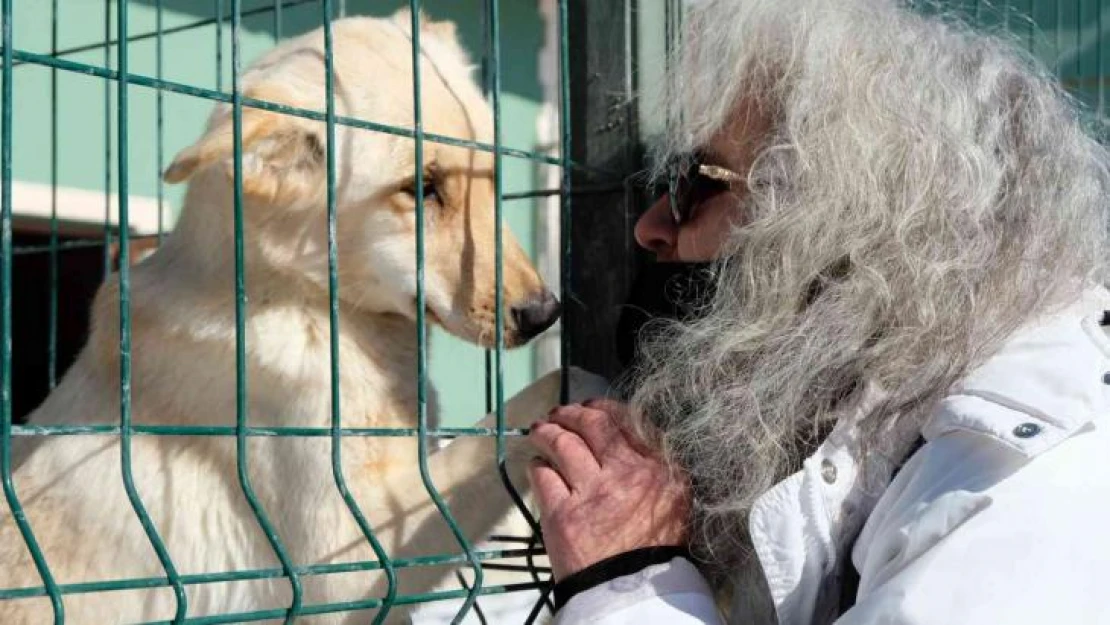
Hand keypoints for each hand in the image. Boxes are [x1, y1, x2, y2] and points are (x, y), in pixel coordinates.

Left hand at [527, 399, 689, 579]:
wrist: (635, 592)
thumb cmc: (658, 547)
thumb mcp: (674, 500)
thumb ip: (658, 465)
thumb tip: (633, 433)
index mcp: (658, 468)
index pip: (627, 420)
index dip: (603, 407)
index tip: (591, 407)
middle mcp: (626, 473)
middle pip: (591, 425)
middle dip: (571, 414)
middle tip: (559, 414)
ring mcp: (591, 493)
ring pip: (562, 444)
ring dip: (547, 433)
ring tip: (539, 431)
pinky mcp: (562, 514)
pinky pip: (543, 476)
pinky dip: (538, 466)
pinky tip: (537, 466)